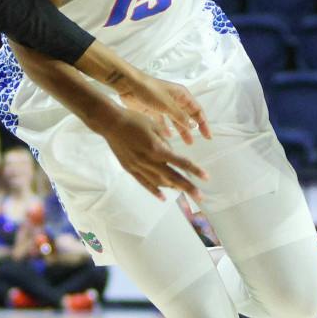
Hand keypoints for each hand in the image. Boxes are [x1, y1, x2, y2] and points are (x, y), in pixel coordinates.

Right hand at [91, 105, 205, 201]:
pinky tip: (163, 197)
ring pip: (159, 182)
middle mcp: (149, 161)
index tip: (206, 177)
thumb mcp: (154, 126)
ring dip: (173, 188)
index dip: (194, 170)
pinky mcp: (130, 169)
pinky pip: (144, 183)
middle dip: (188, 187)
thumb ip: (165, 142)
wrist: (110, 123)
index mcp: (157, 148)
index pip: (180, 162)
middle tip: (200, 197)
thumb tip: (173, 154)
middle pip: (173, 177)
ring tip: (185, 192)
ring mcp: (138, 167)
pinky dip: (155, 191)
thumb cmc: (134, 120)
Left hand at [114, 72, 210, 146]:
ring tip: (187, 142)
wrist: (129, 86)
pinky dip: (166, 129)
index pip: (197, 110)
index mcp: (181, 95)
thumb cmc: (150, 92)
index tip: (208, 136)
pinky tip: (167, 137)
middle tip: (198, 141)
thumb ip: (181, 116)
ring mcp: (164, 105)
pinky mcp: (153, 109)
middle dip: (193, 128)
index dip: (203, 123)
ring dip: (182, 130)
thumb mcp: (167, 105)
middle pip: (188, 116)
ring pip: (176, 120)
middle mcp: (174, 100)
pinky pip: (163, 121)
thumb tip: (194, 125)